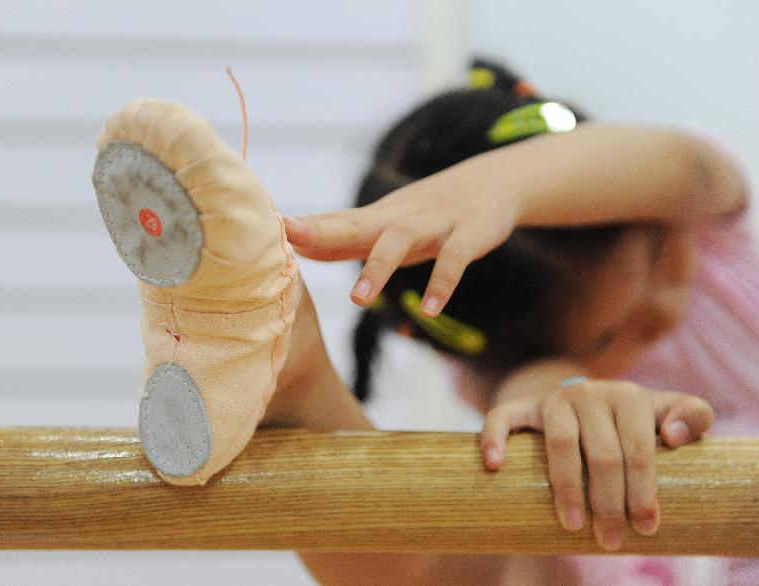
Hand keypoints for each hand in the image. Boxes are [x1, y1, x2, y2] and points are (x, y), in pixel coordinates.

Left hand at [283, 161, 519, 315]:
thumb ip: (345, 240)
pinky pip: (454, 259)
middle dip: (323, 233)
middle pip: (357, 224)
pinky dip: (442, 284)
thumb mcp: (385, 226)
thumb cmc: (429, 213)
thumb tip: (298, 248)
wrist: (493, 183)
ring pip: (402, 239)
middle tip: (289, 244)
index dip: (301, 227)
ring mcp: (435, 224)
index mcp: (378, 219)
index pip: (333, 222)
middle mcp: (400, 218)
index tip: (265, 229)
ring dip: (379, 267)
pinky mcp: (469, 234)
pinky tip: (428, 310)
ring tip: (358, 299)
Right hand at [479, 379, 713, 550]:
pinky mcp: (525, 406)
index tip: (645, 527)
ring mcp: (554, 400)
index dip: (643, 490)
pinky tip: (494, 465)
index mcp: (628, 397)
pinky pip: (503, 417)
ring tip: (571, 524)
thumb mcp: (668, 412)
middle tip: (609, 540)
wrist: (588, 401)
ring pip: (559, 443)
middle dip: (607, 501)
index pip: (639, 448)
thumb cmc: (635, 421)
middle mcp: (590, 393)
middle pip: (601, 453)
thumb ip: (692, 415)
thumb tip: (674, 435)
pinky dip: (494, 438)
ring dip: (565, 487)